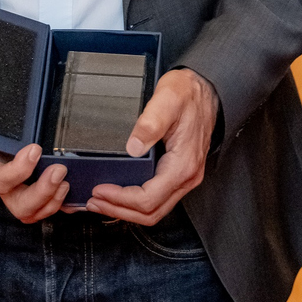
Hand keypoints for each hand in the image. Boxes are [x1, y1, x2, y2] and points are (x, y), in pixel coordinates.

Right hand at [0, 137, 70, 223]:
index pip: (0, 179)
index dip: (18, 170)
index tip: (35, 150)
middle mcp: (3, 185)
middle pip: (19, 205)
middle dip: (41, 192)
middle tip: (58, 172)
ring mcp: (18, 191)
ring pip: (33, 211)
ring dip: (52, 199)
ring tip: (64, 180)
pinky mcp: (34, 190)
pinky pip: (47, 207)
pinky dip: (61, 204)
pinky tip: (72, 195)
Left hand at [86, 68, 217, 225]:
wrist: (207, 89)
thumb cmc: (189, 94)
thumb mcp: (167, 99)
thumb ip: (150, 123)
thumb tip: (133, 147)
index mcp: (183, 165)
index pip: (149, 199)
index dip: (120, 199)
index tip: (100, 190)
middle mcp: (186, 177)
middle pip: (151, 212)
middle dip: (119, 211)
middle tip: (94, 202)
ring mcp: (184, 178)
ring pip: (155, 209)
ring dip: (126, 210)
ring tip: (102, 201)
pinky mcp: (179, 174)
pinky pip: (158, 198)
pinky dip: (136, 202)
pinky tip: (120, 193)